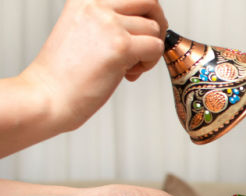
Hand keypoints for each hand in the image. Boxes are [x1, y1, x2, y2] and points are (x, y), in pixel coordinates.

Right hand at [21, 0, 167, 131]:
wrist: (48, 96)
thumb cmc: (65, 73)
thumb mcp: (83, 30)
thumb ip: (108, 21)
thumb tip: (144, 21)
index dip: (143, 13)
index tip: (138, 32)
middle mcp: (96, 5)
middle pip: (149, 1)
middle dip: (157, 24)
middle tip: (147, 46)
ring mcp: (109, 24)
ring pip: (154, 29)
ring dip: (149, 51)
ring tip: (128, 66)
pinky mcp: (121, 46)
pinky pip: (156, 47)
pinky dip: (149, 63)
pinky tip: (128, 73)